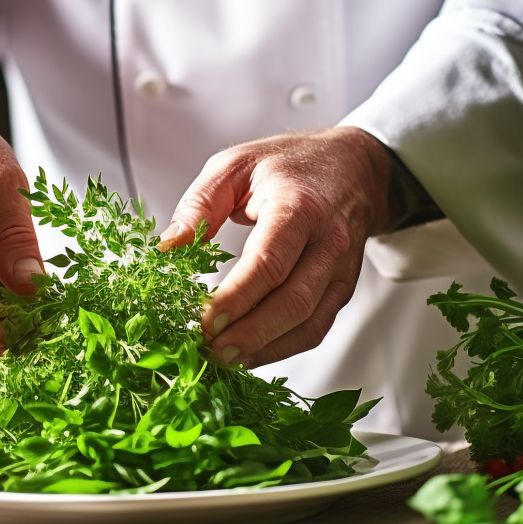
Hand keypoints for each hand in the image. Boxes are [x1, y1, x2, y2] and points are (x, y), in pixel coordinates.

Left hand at [157, 126, 391, 366]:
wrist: (355, 167)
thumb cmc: (291, 163)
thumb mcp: (236, 164)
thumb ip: (200, 204)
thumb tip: (167, 249)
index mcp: (299, 206)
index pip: (269, 262)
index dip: (236, 299)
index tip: (203, 322)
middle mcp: (328, 241)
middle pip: (292, 301)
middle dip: (249, 334)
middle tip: (210, 352)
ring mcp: (341, 268)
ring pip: (308, 323)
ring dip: (266, 348)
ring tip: (225, 360)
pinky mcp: (343, 287)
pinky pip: (317, 327)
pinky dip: (284, 347)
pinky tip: (252, 352)